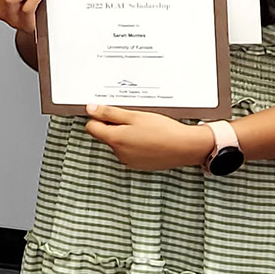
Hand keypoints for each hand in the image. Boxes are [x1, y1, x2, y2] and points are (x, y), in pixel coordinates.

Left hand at [84, 105, 216, 170]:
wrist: (184, 147)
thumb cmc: (162, 130)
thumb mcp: (134, 115)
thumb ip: (109, 113)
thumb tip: (90, 109)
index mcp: (115, 140)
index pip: (91, 128)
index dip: (98, 117)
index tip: (109, 112)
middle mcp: (118, 153)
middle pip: (106, 135)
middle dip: (115, 126)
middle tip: (134, 118)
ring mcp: (128, 161)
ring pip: (119, 143)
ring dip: (126, 135)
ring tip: (145, 129)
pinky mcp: (138, 165)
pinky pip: (130, 151)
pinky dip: (136, 144)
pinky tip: (149, 138)